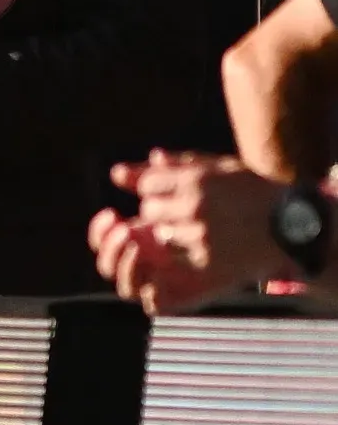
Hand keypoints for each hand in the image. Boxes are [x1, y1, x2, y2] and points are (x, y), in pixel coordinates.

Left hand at [94, 153, 295, 312]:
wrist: (293, 225)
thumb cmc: (254, 191)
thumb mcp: (222, 168)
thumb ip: (177, 164)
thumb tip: (130, 166)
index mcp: (198, 179)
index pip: (148, 184)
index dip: (155, 187)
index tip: (170, 191)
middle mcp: (196, 207)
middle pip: (149, 210)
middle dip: (160, 209)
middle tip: (183, 210)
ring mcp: (200, 235)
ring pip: (160, 234)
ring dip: (172, 230)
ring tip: (199, 225)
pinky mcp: (206, 260)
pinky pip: (176, 255)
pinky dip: (185, 249)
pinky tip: (207, 241)